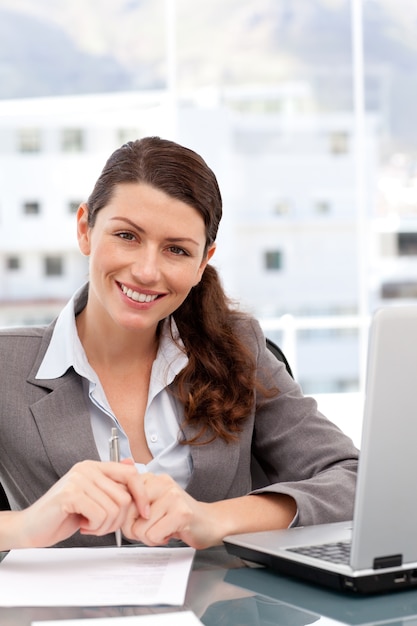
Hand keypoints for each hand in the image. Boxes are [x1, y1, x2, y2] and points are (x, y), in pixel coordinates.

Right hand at [9, 460, 148, 548]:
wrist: (31, 528)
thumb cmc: (63, 515)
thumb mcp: (93, 499)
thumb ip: (111, 485)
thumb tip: (133, 465)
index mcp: (94, 467)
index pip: (130, 473)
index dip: (141, 494)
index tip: (144, 512)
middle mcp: (87, 468)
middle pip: (125, 497)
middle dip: (117, 520)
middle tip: (99, 525)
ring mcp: (78, 479)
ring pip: (114, 509)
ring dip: (104, 526)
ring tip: (88, 524)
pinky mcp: (71, 494)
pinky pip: (100, 515)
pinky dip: (94, 527)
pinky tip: (81, 525)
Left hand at [121, 473, 221, 548]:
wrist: (210, 522)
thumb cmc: (178, 516)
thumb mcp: (152, 504)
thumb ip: (133, 500)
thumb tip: (111, 498)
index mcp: (152, 478)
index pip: (122, 498)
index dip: (125, 516)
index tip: (137, 520)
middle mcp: (162, 482)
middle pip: (128, 513)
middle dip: (135, 529)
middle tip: (151, 528)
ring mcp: (172, 496)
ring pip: (140, 527)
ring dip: (150, 537)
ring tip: (163, 529)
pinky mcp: (181, 512)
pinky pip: (154, 534)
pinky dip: (160, 540)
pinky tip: (170, 533)